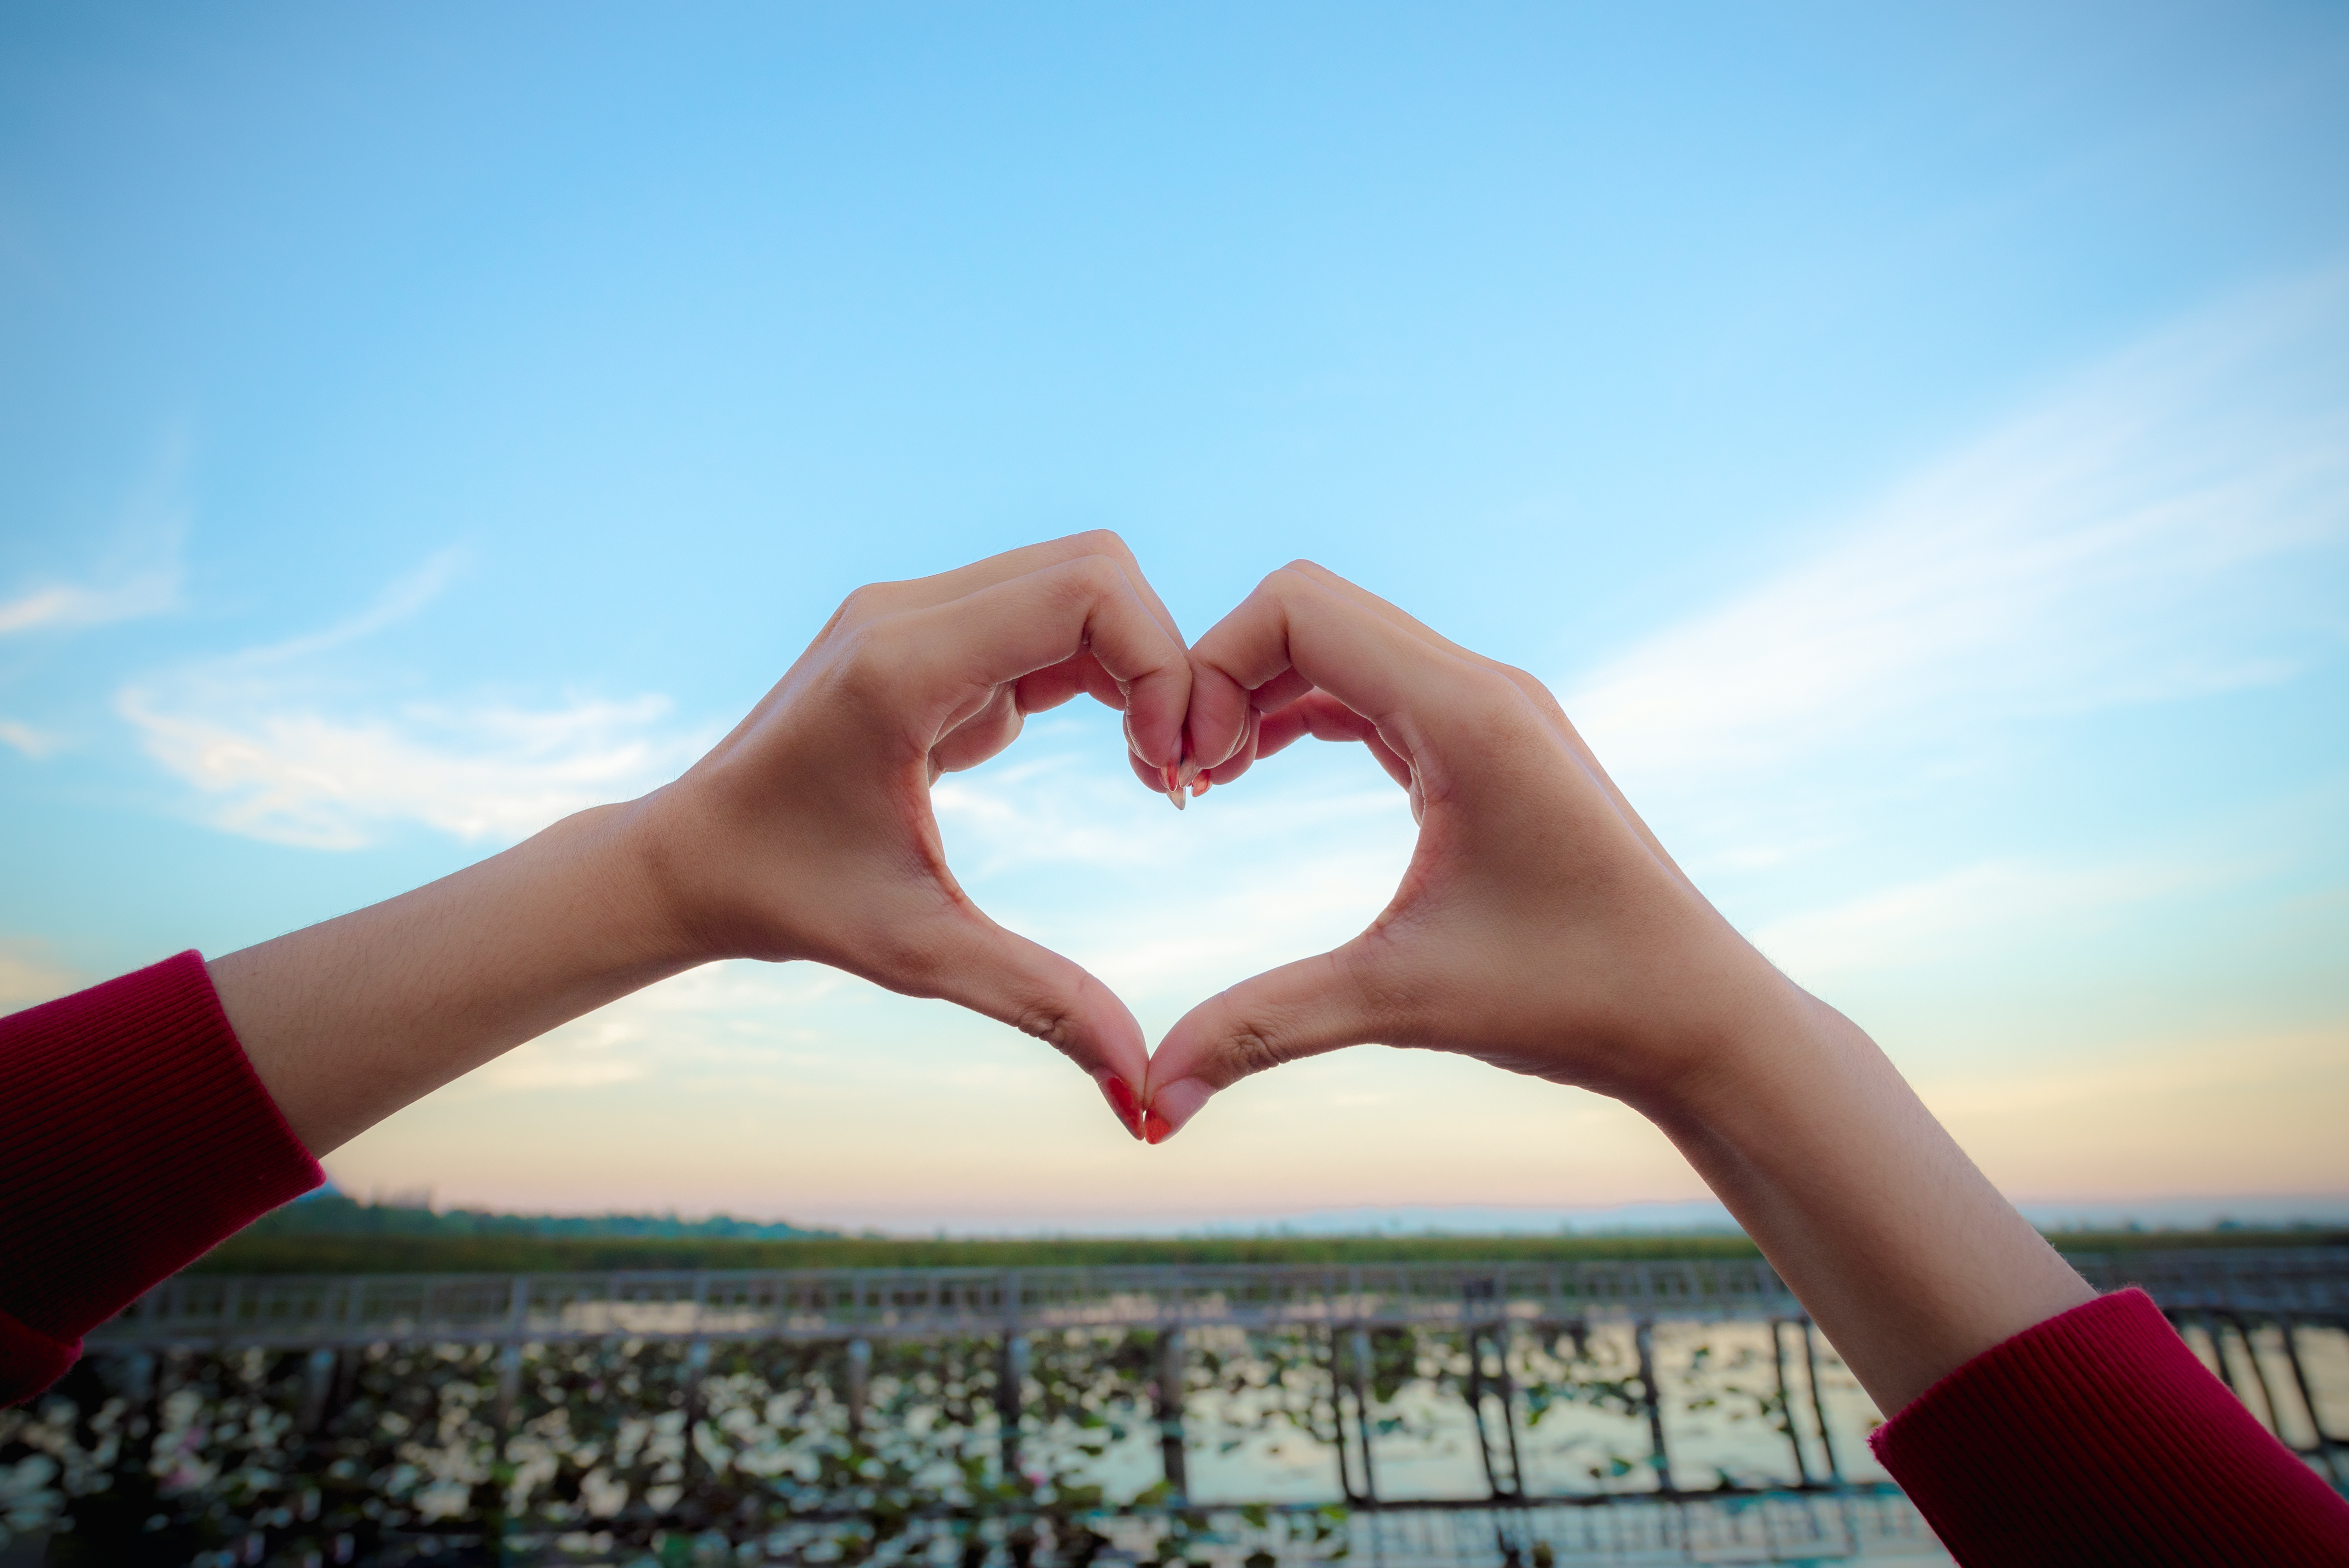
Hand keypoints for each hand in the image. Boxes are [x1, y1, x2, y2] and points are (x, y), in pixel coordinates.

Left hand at [218, 532, 1190, 1155]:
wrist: (687, 859)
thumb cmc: (788, 902)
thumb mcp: (919, 954)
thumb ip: (1042, 1005)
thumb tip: (1146, 1103)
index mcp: (901, 665)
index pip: (1085, 591)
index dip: (1161, 662)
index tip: (1170, 765)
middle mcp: (905, 612)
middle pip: (1094, 568)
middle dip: (1161, 657)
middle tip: (1175, 767)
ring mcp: (911, 612)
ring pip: (1077, 580)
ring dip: (1133, 662)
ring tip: (1151, 765)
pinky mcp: (923, 631)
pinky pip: (1043, 613)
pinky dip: (1097, 669)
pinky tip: (1112, 750)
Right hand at [1142, 559, 1782, 1138]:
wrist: (1700, 1019)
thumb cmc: (1580, 1000)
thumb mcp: (1405, 1003)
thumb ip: (1267, 1028)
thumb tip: (1154, 1101)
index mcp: (1468, 714)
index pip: (1299, 608)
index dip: (1213, 668)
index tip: (1184, 774)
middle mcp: (1483, 687)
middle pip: (1311, 608)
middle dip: (1224, 675)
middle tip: (1182, 780)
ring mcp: (1492, 710)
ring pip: (1343, 644)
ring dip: (1262, 693)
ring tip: (1207, 782)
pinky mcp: (1491, 744)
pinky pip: (1376, 689)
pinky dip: (1307, 712)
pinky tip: (1259, 772)